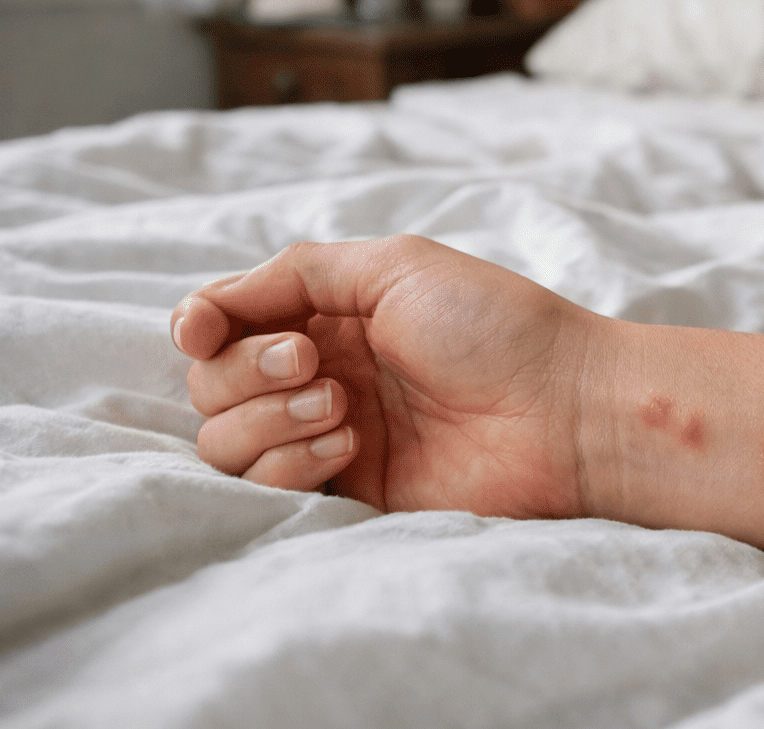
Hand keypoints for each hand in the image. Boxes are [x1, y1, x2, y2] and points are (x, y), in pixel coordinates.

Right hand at [172, 235, 598, 516]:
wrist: (563, 410)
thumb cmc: (494, 326)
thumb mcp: (395, 268)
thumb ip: (298, 274)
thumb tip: (209, 304)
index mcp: (333, 315)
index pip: (226, 322)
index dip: (200, 325)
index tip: (201, 330)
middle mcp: (323, 374)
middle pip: (212, 384)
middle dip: (244, 371)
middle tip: (316, 366)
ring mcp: (331, 435)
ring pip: (226, 439)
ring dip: (268, 418)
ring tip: (342, 407)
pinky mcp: (349, 494)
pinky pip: (267, 487)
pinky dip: (290, 462)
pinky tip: (350, 444)